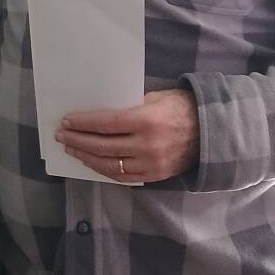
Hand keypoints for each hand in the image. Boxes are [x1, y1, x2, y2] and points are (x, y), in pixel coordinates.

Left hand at [56, 89, 199, 183]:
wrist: (211, 131)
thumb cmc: (182, 108)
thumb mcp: (156, 98)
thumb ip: (129, 107)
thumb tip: (100, 114)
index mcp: (146, 121)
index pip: (105, 124)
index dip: (83, 123)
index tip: (67, 121)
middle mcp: (146, 145)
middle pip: (102, 145)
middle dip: (78, 140)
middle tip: (62, 136)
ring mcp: (150, 164)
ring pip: (109, 164)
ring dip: (86, 157)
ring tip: (72, 150)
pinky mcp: (154, 176)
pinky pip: (122, 177)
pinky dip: (104, 170)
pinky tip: (92, 162)